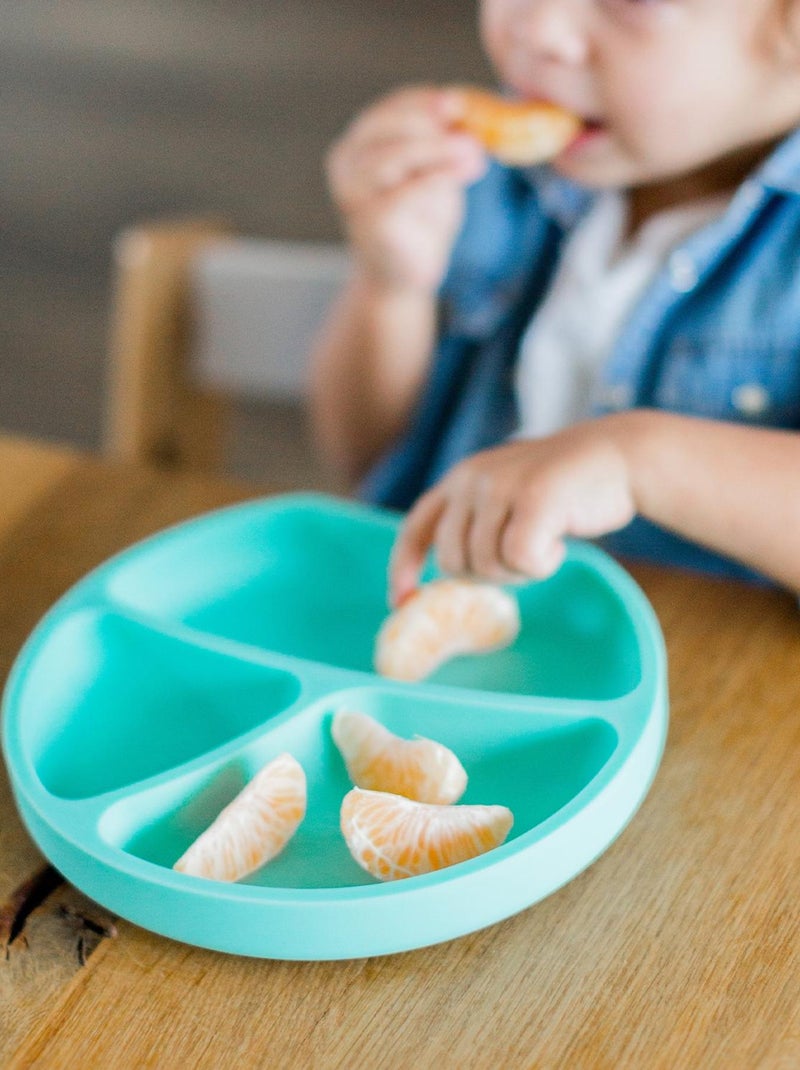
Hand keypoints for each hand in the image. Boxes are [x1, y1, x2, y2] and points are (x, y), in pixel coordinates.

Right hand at [326, 86, 486, 292]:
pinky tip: (466, 171)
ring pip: (395, 154)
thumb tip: (471, 112)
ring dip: (438, 148)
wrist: (402, 275)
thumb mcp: (435, 169)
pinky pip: (407, 191)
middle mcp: (347, 161)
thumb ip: (444, 142)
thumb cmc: (419, 219)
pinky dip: (440, 177)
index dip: (428, 100)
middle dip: (432, 120)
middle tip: (470, 124)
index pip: (393, 107)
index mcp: (360, 141)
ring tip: (474, 150)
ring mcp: (353, 191)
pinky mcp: (369, 219)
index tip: (462, 102)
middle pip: (389, 124)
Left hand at [389, 417, 638, 604]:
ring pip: (487, 565)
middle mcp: (472, 478)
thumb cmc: (564, 488)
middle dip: (485, 575)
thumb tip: (447, 573)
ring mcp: (501, 486)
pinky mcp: (534, 499)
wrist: (619, 456)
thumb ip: (476, 521)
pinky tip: (560, 541)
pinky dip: (542, 565)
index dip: (404, 567)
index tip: (401, 601)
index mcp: (460, 478)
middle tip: (521, 559)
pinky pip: (521, 561)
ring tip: (545, 543)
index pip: (416, 527)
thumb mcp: (507, 493)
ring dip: (519, 571)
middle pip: (453, 561)